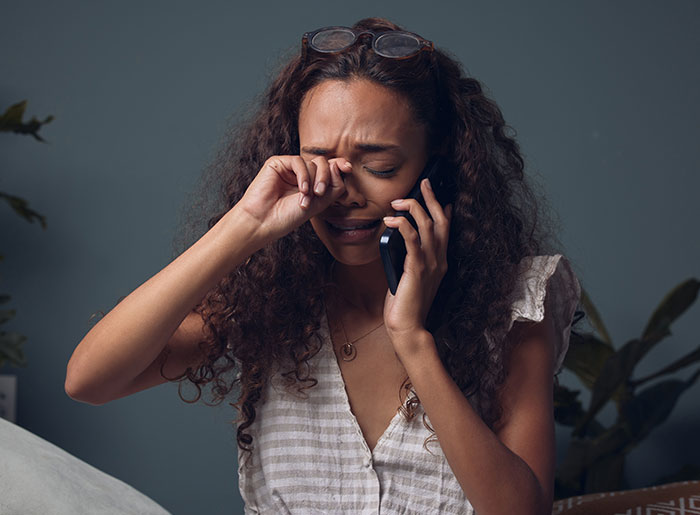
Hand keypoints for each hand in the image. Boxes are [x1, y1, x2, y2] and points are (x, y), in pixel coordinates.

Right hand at [235, 155, 349, 242]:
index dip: (339, 166)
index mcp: (310, 183)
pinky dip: (303, 176)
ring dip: (313, 181)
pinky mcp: (277, 163)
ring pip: (312, 163)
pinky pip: (298, 161)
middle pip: (323, 164)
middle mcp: (300, 174)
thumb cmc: (287, 217)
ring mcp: (288, 168)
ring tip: (305, 199)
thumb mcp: (319, 204)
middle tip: (320, 194)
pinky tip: (301, 190)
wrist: (264, 222)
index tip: (348, 168)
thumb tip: (341, 166)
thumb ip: (333, 186)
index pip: (328, 169)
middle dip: (326, 178)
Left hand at [381, 178, 452, 356]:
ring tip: (397, 201)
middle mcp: (439, 260)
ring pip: (426, 225)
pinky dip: (402, 225)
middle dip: (432, 198)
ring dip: (412, 208)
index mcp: (440, 262)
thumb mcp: (410, 277)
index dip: (443, 210)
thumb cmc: (405, 305)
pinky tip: (391, 220)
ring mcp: (430, 263)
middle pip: (440, 220)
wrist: (408, 327)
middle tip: (423, 182)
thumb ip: (410, 260)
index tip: (439, 195)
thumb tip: (401, 243)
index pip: (445, 230)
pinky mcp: (417, 268)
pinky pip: (411, 239)